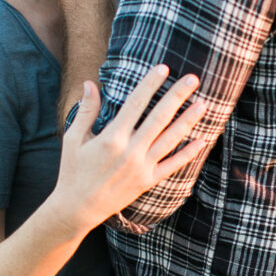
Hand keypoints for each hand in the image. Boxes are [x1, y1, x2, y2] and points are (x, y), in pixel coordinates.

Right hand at [51, 65, 206, 232]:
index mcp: (111, 137)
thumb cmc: (72, 171)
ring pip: (170, 139)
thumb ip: (86, 111)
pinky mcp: (147, 181)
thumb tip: (91, 83)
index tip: (164, 67)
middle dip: (177, 96)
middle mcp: (130, 151)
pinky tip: (203, 140)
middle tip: (193, 78)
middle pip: (159, 117)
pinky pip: (173, 166)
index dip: (150, 84)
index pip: (135, 103)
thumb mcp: (73, 139)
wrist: (77, 208)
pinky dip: (189, 153)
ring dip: (188, 121)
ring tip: (203, 104)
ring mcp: (141, 167)